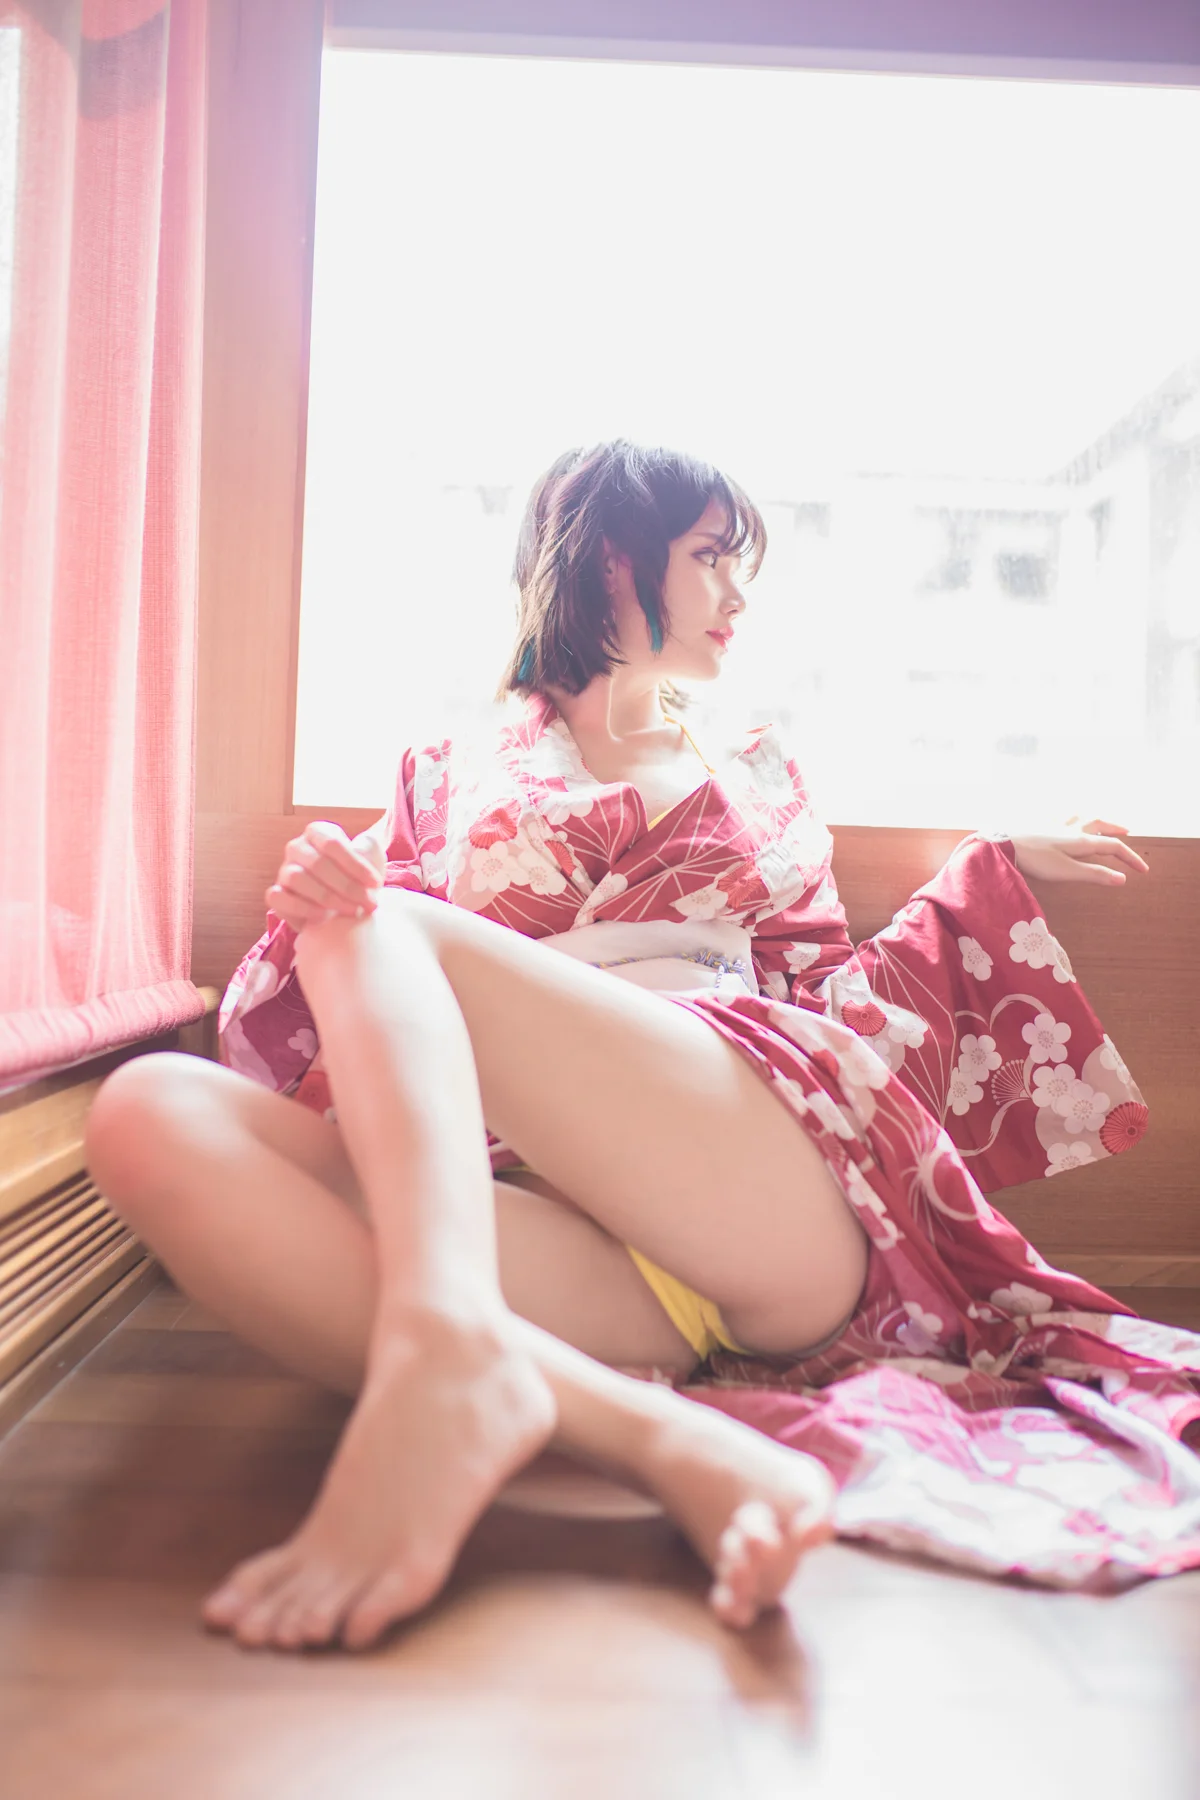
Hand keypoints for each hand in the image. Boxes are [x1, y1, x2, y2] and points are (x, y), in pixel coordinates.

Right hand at [266, 822, 386, 933]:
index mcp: (318, 833)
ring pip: (297, 878)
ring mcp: (284, 871)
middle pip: (317, 863)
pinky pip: (279, 897)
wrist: (343, 910)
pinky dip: (303, 908)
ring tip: (350, 911)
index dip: (356, 865)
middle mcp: (297, 847)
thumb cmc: (357, 879)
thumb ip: (373, 843)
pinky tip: (324, 917)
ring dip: (328, 897)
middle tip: (367, 903)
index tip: (376, 884)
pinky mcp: (277, 895)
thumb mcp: (371, 857)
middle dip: (347, 886)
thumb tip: (372, 835)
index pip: (333, 843)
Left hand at [1009, 817, 1149, 886]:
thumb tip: (1122, 879)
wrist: (1003, 843)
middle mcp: (1072, 829)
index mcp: (1081, 840)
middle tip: (1128, 832)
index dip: (1131, 858)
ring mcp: (1055, 825)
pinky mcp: (1041, 825)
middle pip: (1101, 825)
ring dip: (1096, 819)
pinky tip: (1065, 818)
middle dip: (1116, 830)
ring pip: (1083, 817)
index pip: (1114, 847)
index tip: (1143, 870)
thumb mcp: (1067, 871)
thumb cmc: (1034, 859)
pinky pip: (1062, 816)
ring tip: (1102, 821)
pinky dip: (1072, 816)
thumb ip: (1094, 875)